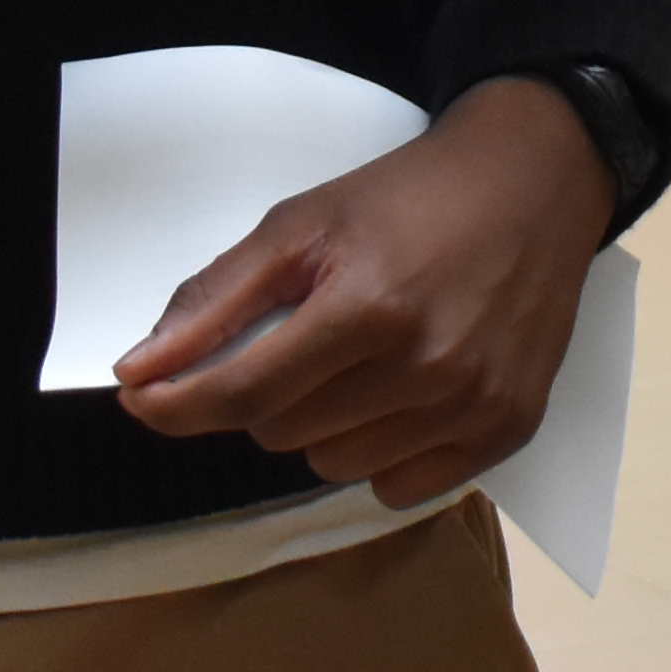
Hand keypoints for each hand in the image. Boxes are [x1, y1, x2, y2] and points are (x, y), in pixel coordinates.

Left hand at [110, 77, 609, 505]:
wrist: (532, 184)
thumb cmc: (411, 199)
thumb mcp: (302, 223)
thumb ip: (215, 299)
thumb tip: (139, 370)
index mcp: (368, 305)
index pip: (244, 393)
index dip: (177, 405)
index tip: (143, 401)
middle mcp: (425, 366)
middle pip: (282, 433)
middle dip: (269, 392)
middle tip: (305, 336)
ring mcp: (471, 405)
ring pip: (335, 465)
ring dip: (324, 425)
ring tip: (360, 360)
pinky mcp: (507, 428)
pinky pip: (399, 487)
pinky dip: (382, 451)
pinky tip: (402, 393)